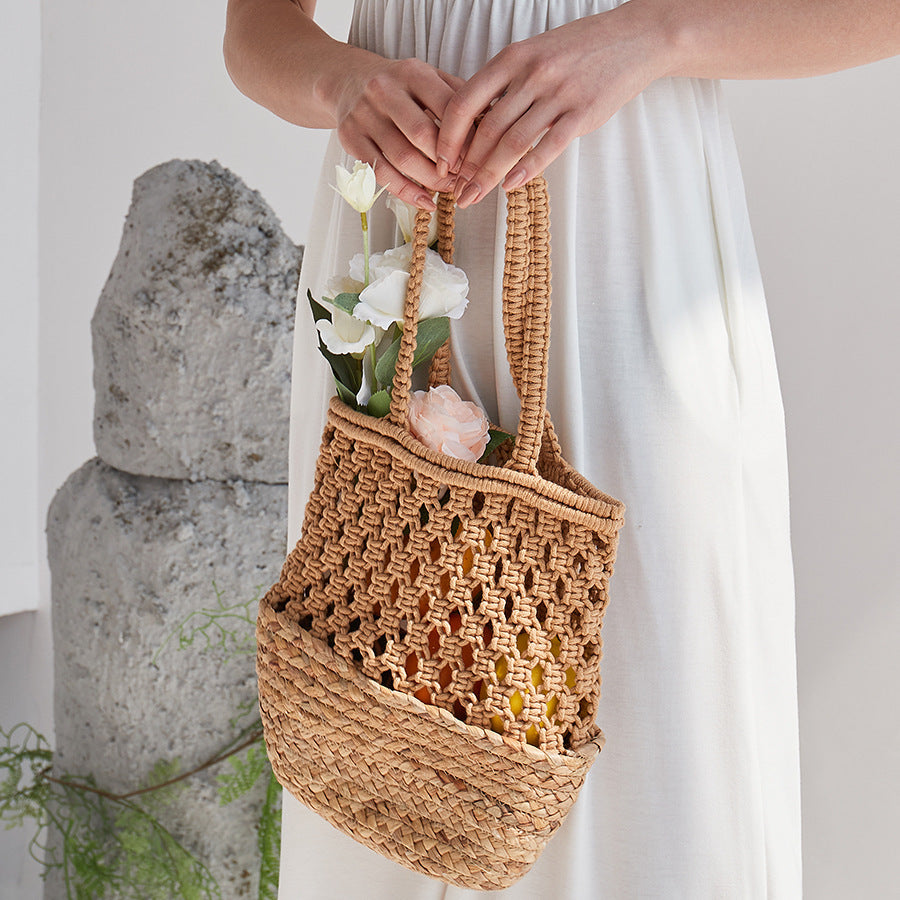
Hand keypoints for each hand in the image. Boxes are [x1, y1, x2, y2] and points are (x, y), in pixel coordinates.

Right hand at [329, 51, 466, 209]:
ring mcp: (364, 116)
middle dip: (449, 162)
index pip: (447, 107)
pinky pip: (382, 174)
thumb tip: (494, 124)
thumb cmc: (400, 87)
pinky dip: (407, 193)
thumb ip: (458, 97)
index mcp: (412, 72)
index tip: (481, 158)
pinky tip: (426, 202)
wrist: (348, 80)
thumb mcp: (429, 79)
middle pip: (423, 135)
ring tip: (450, 189)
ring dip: (431, 180)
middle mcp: (385, 91)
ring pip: (403, 158)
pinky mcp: (351, 139)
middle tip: (465, 178)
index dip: (467, 138)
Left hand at [435, 3, 672, 205]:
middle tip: (455, 191)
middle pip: (486, 130)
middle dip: (465, 167)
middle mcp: (531, 74)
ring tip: (474, 196)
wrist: (633, 39)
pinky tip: (510, 187)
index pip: (465, 102)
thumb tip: (474, 123)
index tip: (441, 162)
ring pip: (512, 142)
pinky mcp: (582, 113)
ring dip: (488, 176)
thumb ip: (505, 84)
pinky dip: (525, 170)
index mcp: (512, 59)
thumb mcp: (534, 54)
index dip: (448, 137)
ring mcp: (557, 94)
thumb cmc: (578, 50)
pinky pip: (547, 147)